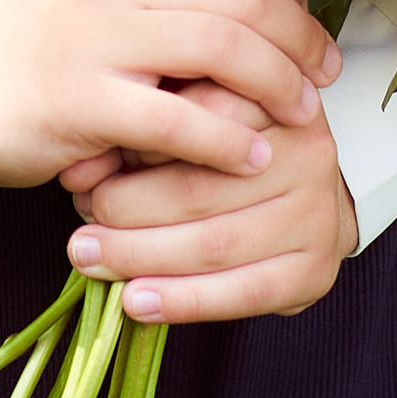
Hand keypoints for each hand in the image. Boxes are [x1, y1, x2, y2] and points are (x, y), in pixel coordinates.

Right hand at [0, 0, 340, 190]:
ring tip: (298, 116)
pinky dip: (227, 142)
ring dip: (277, 87)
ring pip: (222, 45)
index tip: (305, 28)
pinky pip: (176, 120)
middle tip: (320, 78)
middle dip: (301, 41)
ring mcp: (95, 33)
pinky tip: (249, 156)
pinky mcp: (78, 100)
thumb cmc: (64, 32)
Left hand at [64, 79, 358, 322]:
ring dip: (141, 256)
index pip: (200, 114)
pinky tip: (135, 301)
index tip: (85, 162)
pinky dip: (182, 301)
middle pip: (199, 186)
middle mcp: (307, 151)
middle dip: (127, 206)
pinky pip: (242, 293)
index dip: (136, 141)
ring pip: (214, 243)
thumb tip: (78, 164)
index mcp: (277, 96)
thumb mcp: (200, 112)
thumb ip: (152, 121)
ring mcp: (318, 213)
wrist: (305, 198)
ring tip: (89, 256)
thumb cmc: (230, 151)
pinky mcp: (316, 270)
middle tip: (81, 210)